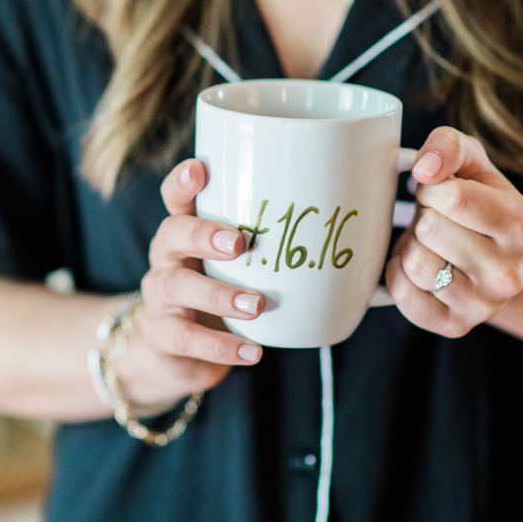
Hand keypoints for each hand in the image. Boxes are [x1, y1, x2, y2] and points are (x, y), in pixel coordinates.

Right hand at [119, 159, 263, 405]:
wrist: (177, 352)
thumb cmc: (221, 290)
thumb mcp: (238, 264)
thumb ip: (278, 246)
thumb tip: (362, 242)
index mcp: (186, 230)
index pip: (176, 197)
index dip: (183, 181)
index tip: (200, 169)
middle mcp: (167, 257)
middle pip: (171, 233)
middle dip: (203, 235)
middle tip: (239, 243)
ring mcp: (160, 297)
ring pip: (177, 286)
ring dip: (218, 294)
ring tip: (256, 305)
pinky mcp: (162, 335)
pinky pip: (187, 339)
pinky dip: (221, 346)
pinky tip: (252, 352)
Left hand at [385, 128, 522, 337]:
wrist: (492, 257)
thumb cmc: (477, 201)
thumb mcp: (471, 162)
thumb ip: (449, 145)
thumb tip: (425, 168)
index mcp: (522, 227)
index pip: (452, 197)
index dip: (431, 187)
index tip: (436, 190)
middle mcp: (510, 275)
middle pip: (430, 229)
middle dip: (424, 216)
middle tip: (437, 220)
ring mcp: (484, 306)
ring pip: (415, 263)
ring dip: (411, 245)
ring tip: (431, 243)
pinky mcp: (454, 326)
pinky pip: (402, 293)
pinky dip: (399, 274)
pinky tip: (419, 266)